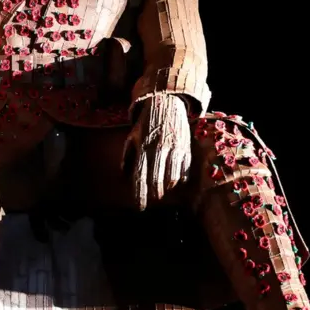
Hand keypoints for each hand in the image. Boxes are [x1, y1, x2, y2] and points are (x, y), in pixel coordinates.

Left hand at [122, 93, 190, 209]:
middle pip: (156, 181)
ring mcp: (174, 149)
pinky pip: (184, 170)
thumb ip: (128, 155)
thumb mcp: (133, 136)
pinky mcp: (185, 148)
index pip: (140, 176)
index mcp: (143, 147)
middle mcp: (158, 149)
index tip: (140, 207)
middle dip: (153, 194)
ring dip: (167, 188)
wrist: (166, 102)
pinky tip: (175, 181)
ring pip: (172, 178)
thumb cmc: (147, 122)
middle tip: (151, 200)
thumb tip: (124, 174)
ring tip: (162, 191)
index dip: (140, 194)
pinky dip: (180, 179)